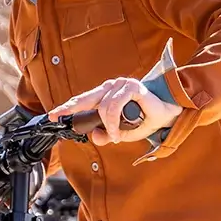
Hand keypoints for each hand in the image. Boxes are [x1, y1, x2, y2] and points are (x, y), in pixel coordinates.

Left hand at [49, 77, 180, 145]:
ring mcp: (120, 85)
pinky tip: (119, 132)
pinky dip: (114, 122)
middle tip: (56, 115)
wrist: (167, 113)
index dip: (68, 107)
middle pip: (85, 98)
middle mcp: (111, 87)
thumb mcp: (122, 132)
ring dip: (108, 127)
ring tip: (116, 136)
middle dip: (70, 107)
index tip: (53, 114)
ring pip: (102, 108)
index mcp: (107, 95)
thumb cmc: (145, 118)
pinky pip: (113, 107)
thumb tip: (94, 136)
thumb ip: (107, 134)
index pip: (84, 100)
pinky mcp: (130, 87)